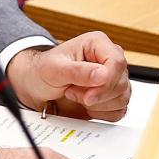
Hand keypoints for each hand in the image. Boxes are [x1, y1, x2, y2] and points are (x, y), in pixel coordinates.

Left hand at [7, 32, 130, 120]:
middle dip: (96, 95)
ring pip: (122, 98)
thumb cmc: (42, 71)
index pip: (117, 62)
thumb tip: (103, 75)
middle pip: (121, 83)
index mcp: (97, 44)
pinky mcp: (112, 96)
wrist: (36, 87)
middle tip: (71, 91)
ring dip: (96, 104)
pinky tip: (85, 105)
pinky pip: (119, 111)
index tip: (88, 96)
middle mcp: (109, 60)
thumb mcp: (54, 69)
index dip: (106, 82)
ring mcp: (112, 79)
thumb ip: (78, 71)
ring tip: (75, 94)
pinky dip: (101, 113)